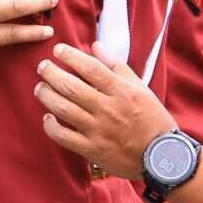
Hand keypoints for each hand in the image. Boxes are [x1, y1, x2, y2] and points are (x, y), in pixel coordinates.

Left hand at [34, 44, 175, 181]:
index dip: (71, 56)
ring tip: (40, 87)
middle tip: (42, 66)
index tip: (58, 50)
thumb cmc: (152, 118)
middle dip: (51, 73)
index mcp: (121, 91)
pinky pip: (64, 137)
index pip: (90, 68)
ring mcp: (98, 130)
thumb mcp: (140, 87)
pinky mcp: (92, 149)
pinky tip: (47, 117)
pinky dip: (51, 126)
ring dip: (47, 95)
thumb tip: (95, 46)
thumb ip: (116, 66)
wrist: (162, 156)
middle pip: (71, 86)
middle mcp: (108, 109)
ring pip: (63, 109)